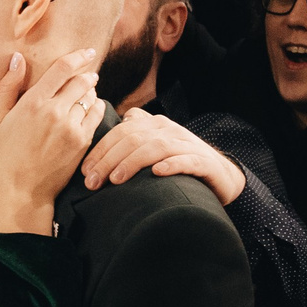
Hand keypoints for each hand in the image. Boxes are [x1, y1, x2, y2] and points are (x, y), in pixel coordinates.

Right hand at [0, 47, 105, 233]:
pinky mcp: (82, 143)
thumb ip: (8, 87)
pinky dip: (96, 108)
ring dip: (90, 91)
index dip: (78, 56)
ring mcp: (72, 128)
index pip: (63, 69)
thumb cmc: (3, 157)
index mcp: (33, 102)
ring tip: (87, 91)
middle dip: (86, 74)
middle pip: (81, 81)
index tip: (87, 51)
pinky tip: (91, 108)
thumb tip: (17, 59)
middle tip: (88, 73)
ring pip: (90, 98)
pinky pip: (96, 116)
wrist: (21, 192)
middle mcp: (56, 112)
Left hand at [80, 109, 245, 205]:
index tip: (84, 171)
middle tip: (92, 182)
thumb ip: (133, 138)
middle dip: (109, 159)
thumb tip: (104, 138)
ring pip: (155, 147)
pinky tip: (157, 173)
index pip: (121, 131)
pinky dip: (171, 165)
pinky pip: (186, 160)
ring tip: (116, 180)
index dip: (100, 150)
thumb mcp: (154, 148)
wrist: (221, 175)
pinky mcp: (203, 162)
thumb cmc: (179, 163)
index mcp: (154, 124)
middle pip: (133, 138)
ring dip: (132, 162)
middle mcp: (169, 130)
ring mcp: (187, 144)